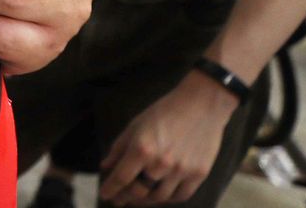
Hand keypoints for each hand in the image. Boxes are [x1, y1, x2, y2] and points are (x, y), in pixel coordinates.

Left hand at [99, 74, 240, 203]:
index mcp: (141, 149)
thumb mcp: (135, 126)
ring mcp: (181, 170)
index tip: (104, 195)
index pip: (121, 178)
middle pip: (139, 191)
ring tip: (138, 199)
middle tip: (120, 199)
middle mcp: (161, 163)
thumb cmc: (163, 112)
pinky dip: (168, 199)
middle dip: (126, 197)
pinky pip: (181, 195)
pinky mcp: (199, 174)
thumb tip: (106, 167)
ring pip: (159, 197)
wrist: (201, 106)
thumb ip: (119, 149)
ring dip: (146, 200)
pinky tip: (160, 195)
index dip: (110, 189)